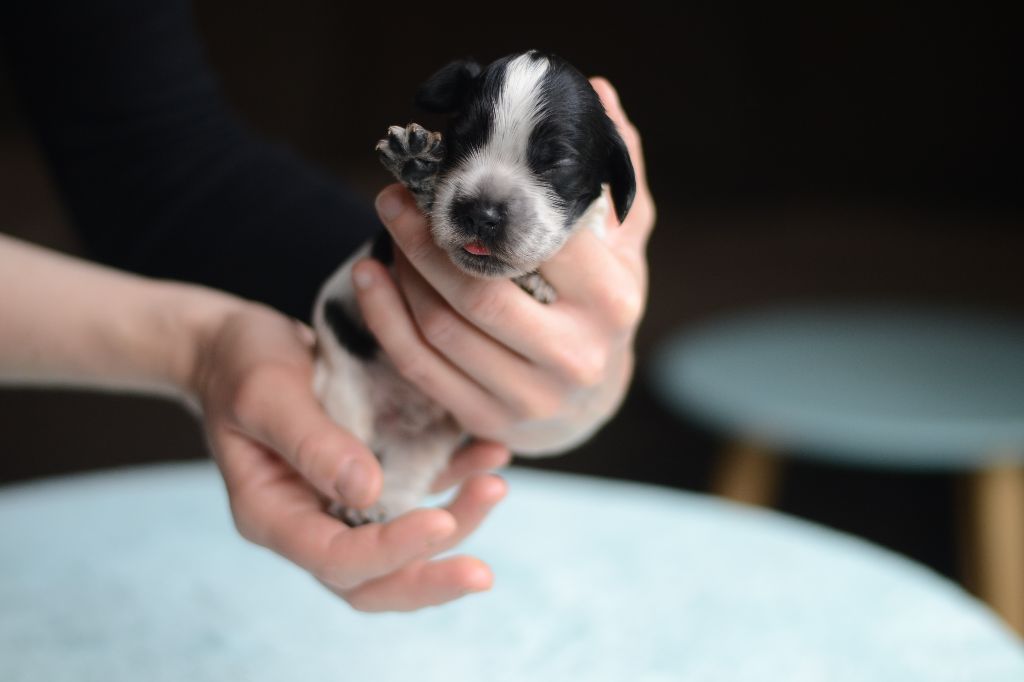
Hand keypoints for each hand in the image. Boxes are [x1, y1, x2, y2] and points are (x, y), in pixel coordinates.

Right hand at [187, 300, 509, 610]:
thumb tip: (367, 492)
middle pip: (374, 580)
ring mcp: (346, 503)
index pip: (335, 560)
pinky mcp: (375, 473)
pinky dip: (458, 481)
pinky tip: (490, 453)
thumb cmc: (241, 364)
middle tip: (482, 575)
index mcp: (273, 516)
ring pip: (406, 545)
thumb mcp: (266, 393)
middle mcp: (313, 521)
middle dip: (430, 578)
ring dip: (458, 523)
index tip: (440, 521)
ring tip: (495, 484)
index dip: (390, 551)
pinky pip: (422, 492)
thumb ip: (312, 443)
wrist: (238, 343)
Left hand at [350, 78, 654, 452]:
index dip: (487, 201)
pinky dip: (385, 318)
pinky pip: (419, 366)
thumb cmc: (598, 309)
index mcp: (611, 302)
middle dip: (424, 236)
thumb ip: (613, 175)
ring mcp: (530, 396)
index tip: (450, 169)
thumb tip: (598, 93)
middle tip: (394, 196)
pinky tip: (369, 277)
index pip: (541, 240)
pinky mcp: (487, 420)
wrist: (590, 400)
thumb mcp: (622, 246)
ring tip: (388, 228)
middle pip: (478, 288)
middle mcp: (575, 355)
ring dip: (401, 272)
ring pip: (442, 328)